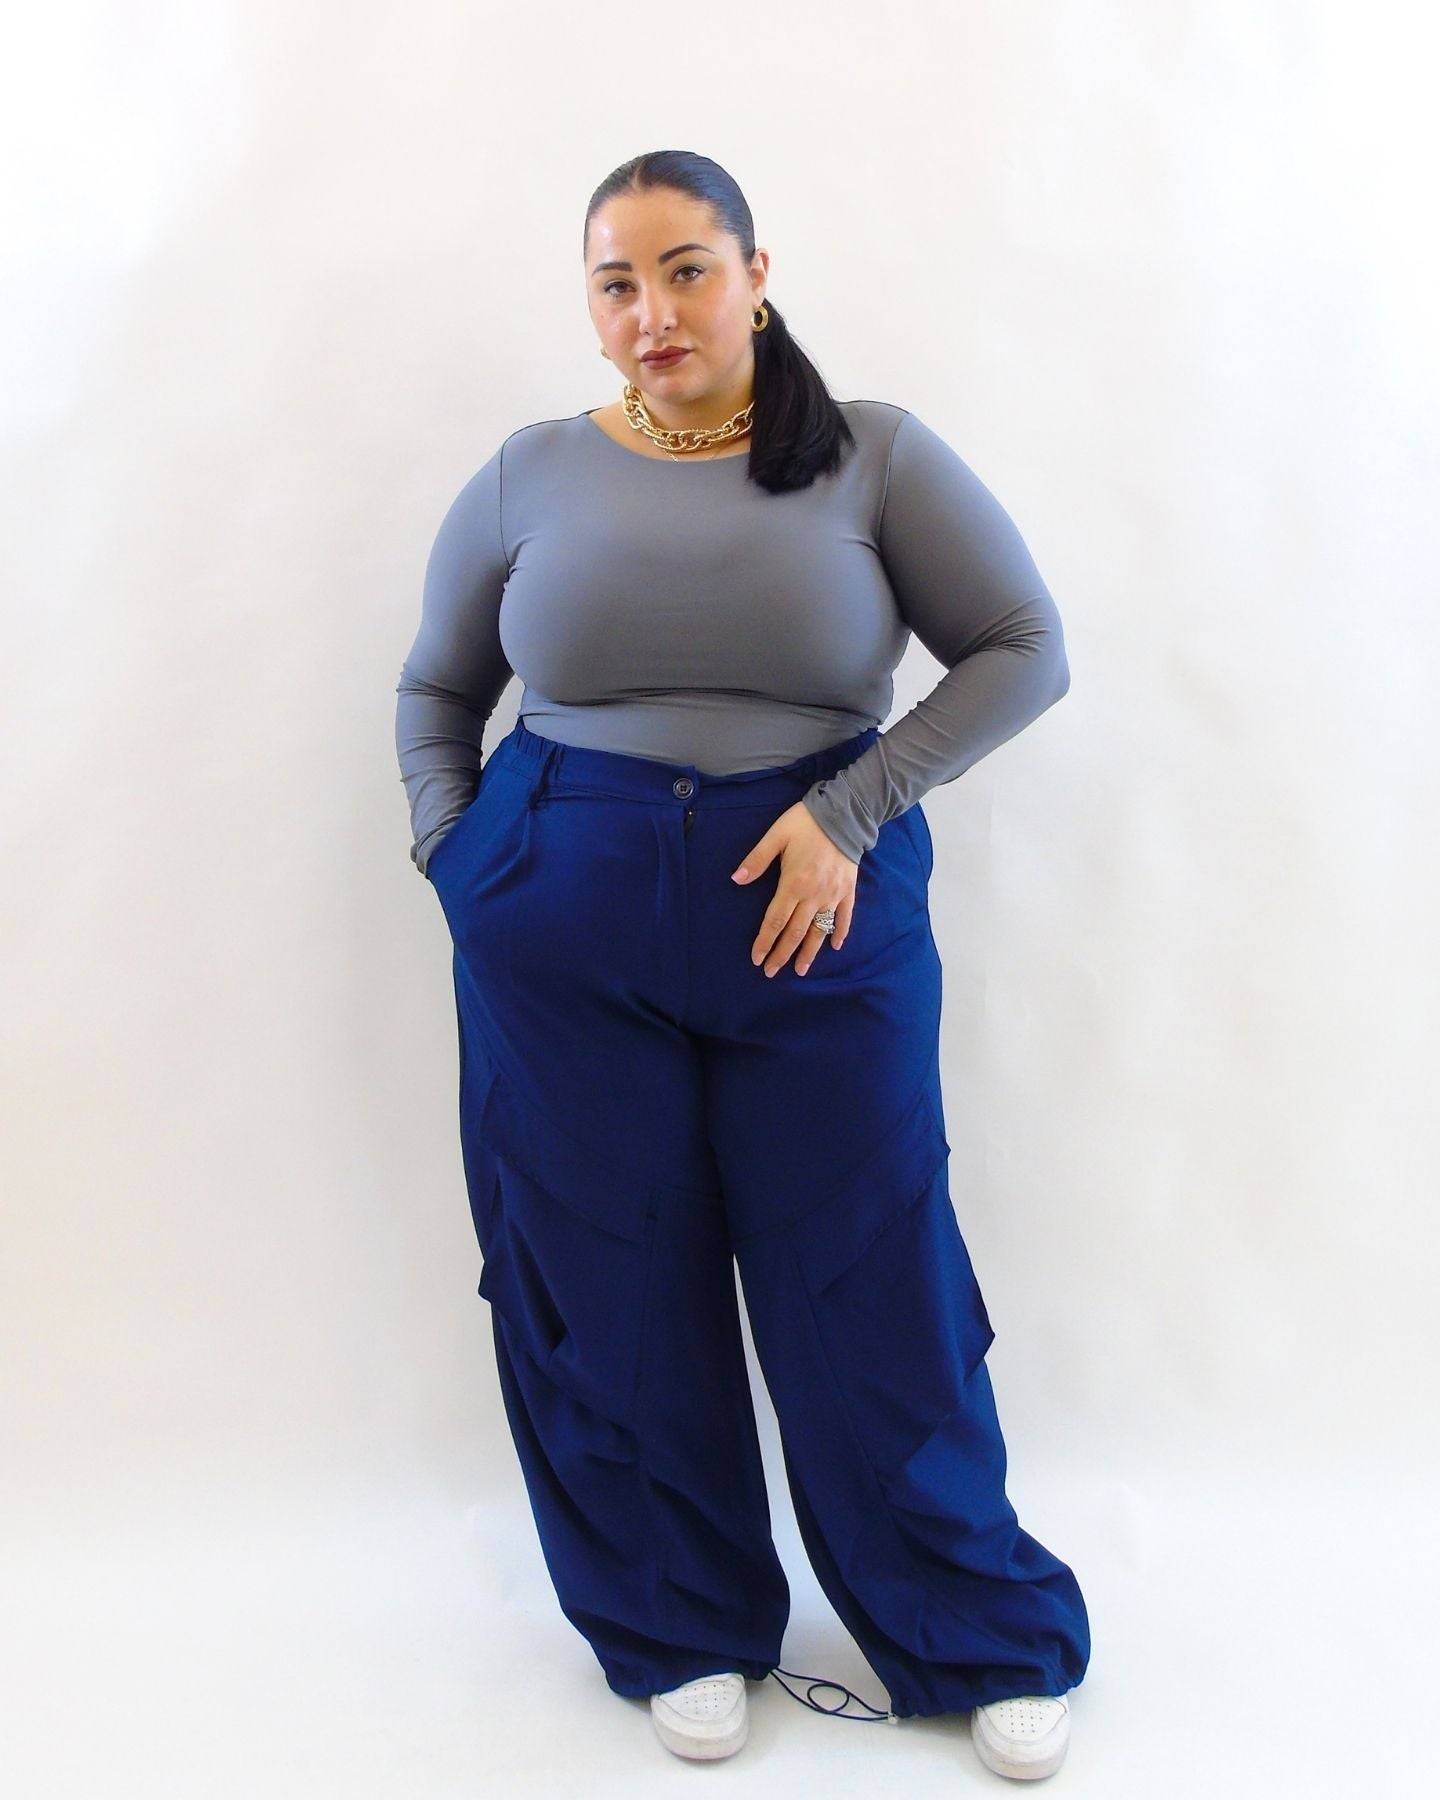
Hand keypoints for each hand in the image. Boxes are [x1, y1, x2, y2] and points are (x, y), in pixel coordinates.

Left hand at [731, 801, 859, 976]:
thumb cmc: (805, 823)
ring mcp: (832, 895)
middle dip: (782, 954)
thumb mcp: (776, 836)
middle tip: (772, 972)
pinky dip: (839, 932)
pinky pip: (844, 917)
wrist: (844, 814)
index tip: (758, 959)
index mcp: (793, 884)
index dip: (765, 942)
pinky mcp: (848, 890)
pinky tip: (834, 946)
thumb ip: (757, 859)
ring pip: (819, 931)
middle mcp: (813, 895)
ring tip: (800, 969)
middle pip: (795, 932)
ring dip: (809, 952)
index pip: (775, 922)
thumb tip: (736, 879)